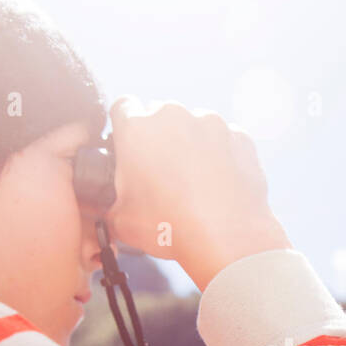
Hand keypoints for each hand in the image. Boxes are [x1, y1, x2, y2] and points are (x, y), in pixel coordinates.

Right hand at [103, 95, 292, 290]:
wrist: (227, 238)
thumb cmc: (171, 227)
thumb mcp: (120, 221)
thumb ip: (106, 202)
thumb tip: (105, 204)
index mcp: (137, 128)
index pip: (121, 107)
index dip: (123, 127)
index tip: (129, 146)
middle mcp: (173, 115)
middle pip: (159, 114)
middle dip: (157, 137)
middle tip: (160, 173)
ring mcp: (211, 122)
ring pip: (193, 124)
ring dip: (189, 144)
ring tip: (192, 182)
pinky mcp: (240, 137)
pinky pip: (223, 139)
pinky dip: (219, 155)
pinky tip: (217, 184)